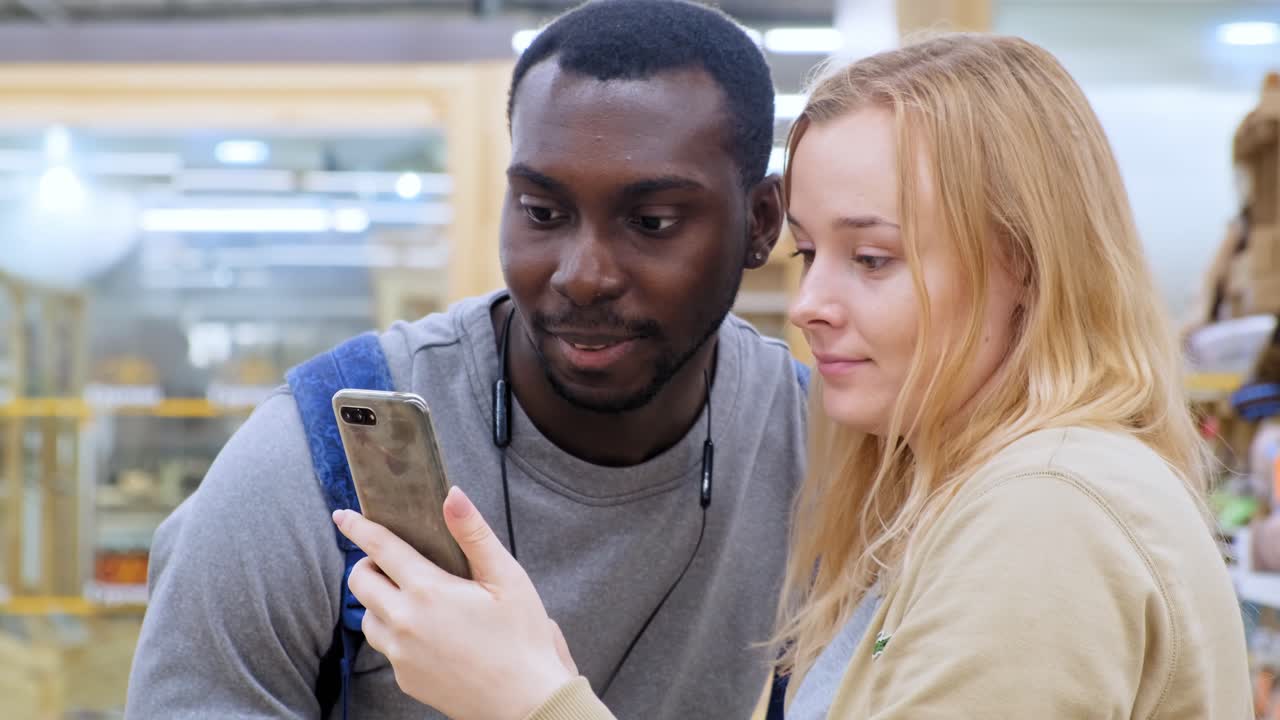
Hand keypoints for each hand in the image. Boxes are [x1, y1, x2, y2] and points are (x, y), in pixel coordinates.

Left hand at [333, 487, 576, 719]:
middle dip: (369, 565)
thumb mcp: (506, 578)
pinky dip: (396, 632)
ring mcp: (401, 654)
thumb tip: (452, 495)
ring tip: (414, 599)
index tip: (343, 515)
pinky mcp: (405, 678)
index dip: (359, 527)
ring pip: (367, 616)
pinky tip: (430, 632)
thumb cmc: (521, 637)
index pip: (381, 549)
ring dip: (379, 600)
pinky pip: (386, 646)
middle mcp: (405, 622)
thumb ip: (473, 534)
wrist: (525, 702)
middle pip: (360, 582)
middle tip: (395, 563)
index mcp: (428, 591)